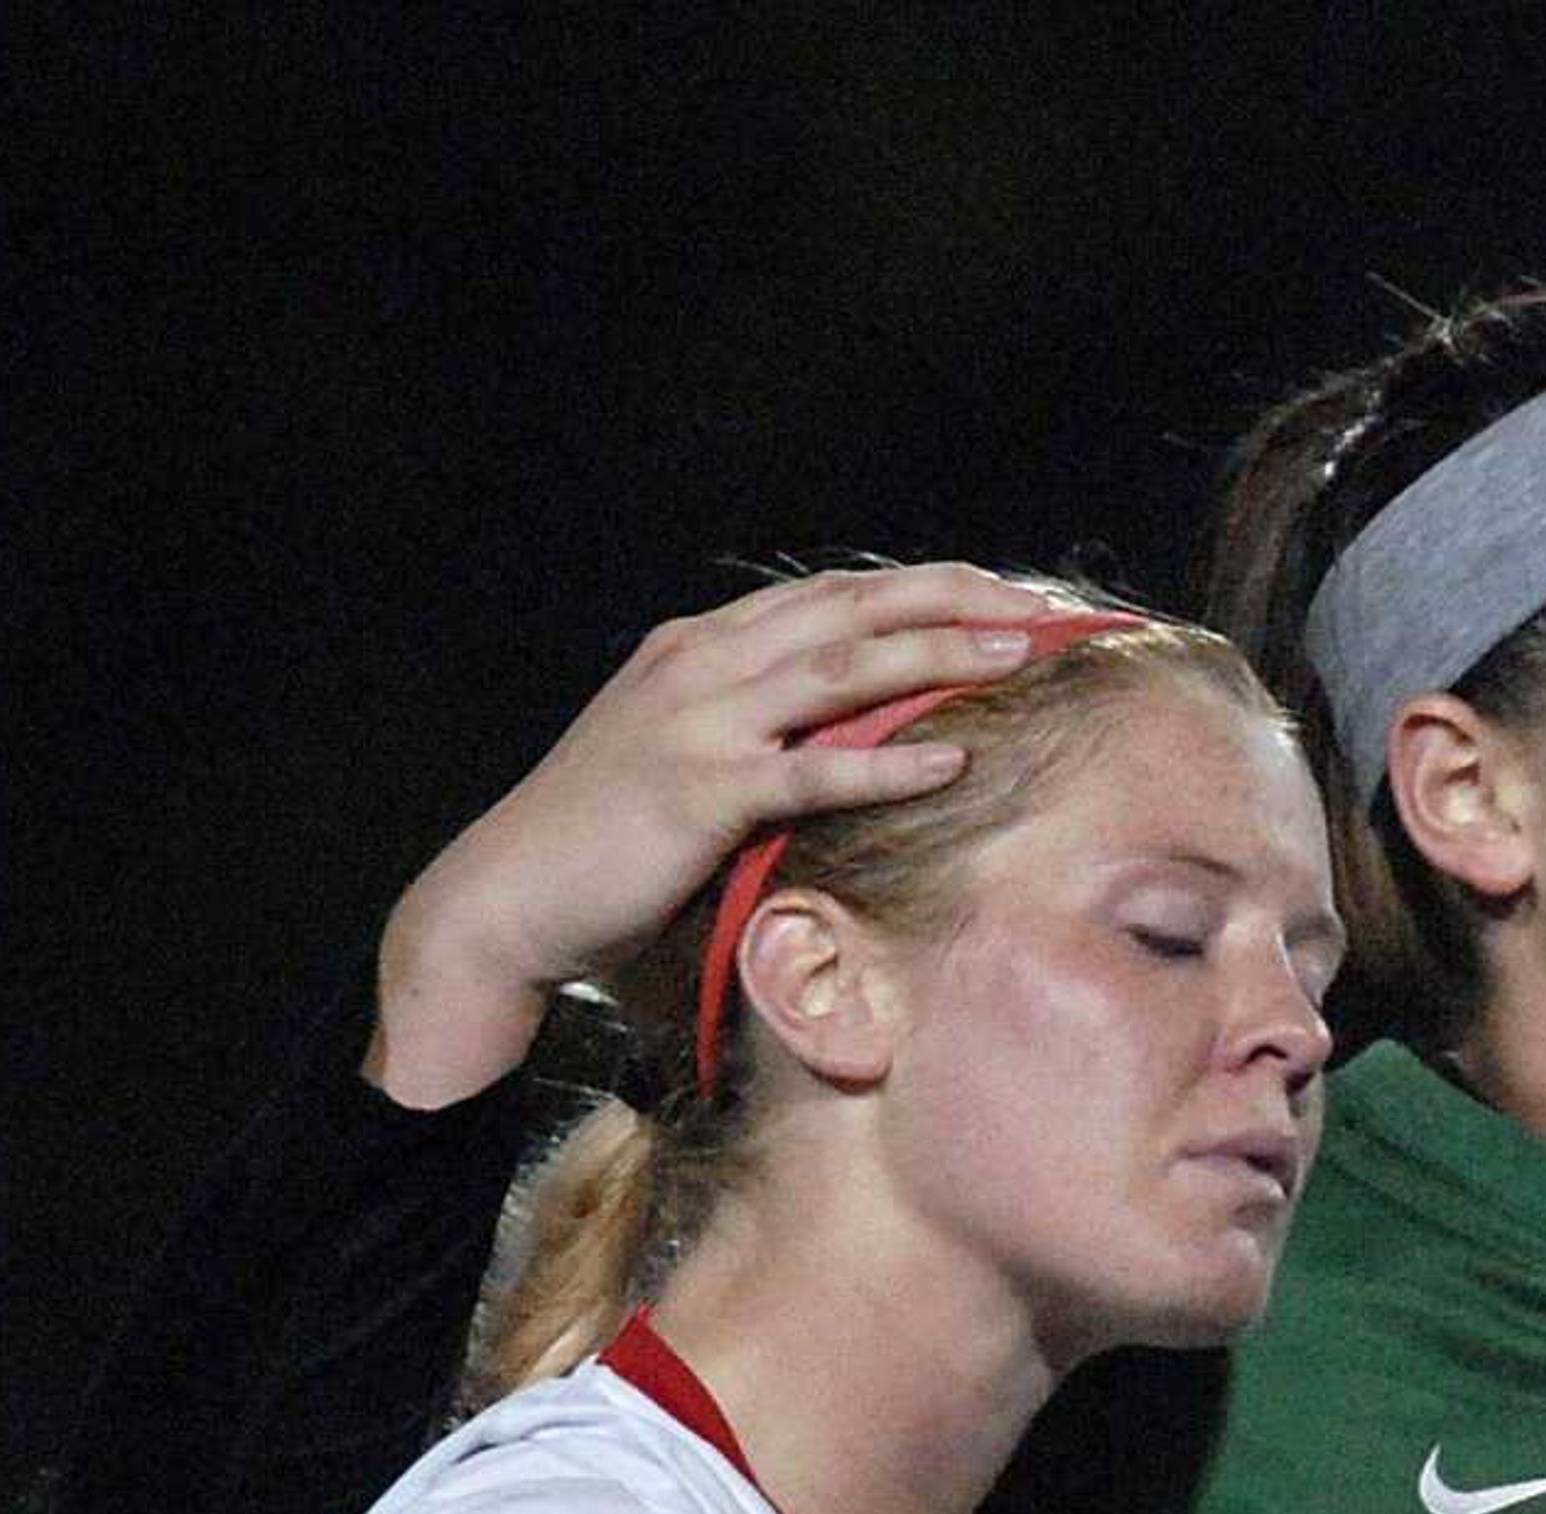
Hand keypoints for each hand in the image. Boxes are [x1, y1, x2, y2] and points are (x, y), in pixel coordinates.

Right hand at [370, 562, 1098, 1105]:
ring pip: (842, 669)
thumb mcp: (680, 754)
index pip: (832, 595)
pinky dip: (885, 762)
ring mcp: (701, 723)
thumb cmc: (602, 840)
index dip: (921, 586)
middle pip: (851, 609)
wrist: (508, 896)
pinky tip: (948, 760)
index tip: (999, 590)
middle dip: (951, 598)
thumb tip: (846, 729)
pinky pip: (811, 771)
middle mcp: (704, 664)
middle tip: (1037, 604)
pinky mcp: (703, 792)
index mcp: (702, 648)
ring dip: (937, 654)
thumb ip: (752, 726)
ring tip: (1016, 652)